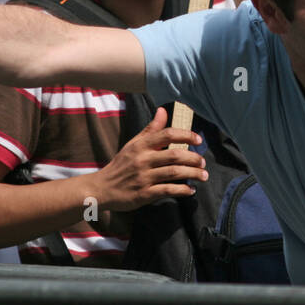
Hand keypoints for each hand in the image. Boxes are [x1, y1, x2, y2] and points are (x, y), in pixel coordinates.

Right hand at [90, 108, 209, 211]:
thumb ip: (151, 129)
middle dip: (194, 158)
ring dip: (192, 174)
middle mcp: (143, 160)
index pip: (167, 134)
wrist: (101, 188)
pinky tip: (191, 190)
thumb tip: (163, 110)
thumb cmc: (121, 165)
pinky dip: (182, 191)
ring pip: (174, 173)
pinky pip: (168, 190)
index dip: (186, 135)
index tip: (198, 140)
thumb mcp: (133, 144)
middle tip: (203, 162)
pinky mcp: (144, 194)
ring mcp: (143, 177)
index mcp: (141, 145)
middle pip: (175, 155)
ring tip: (203, 175)